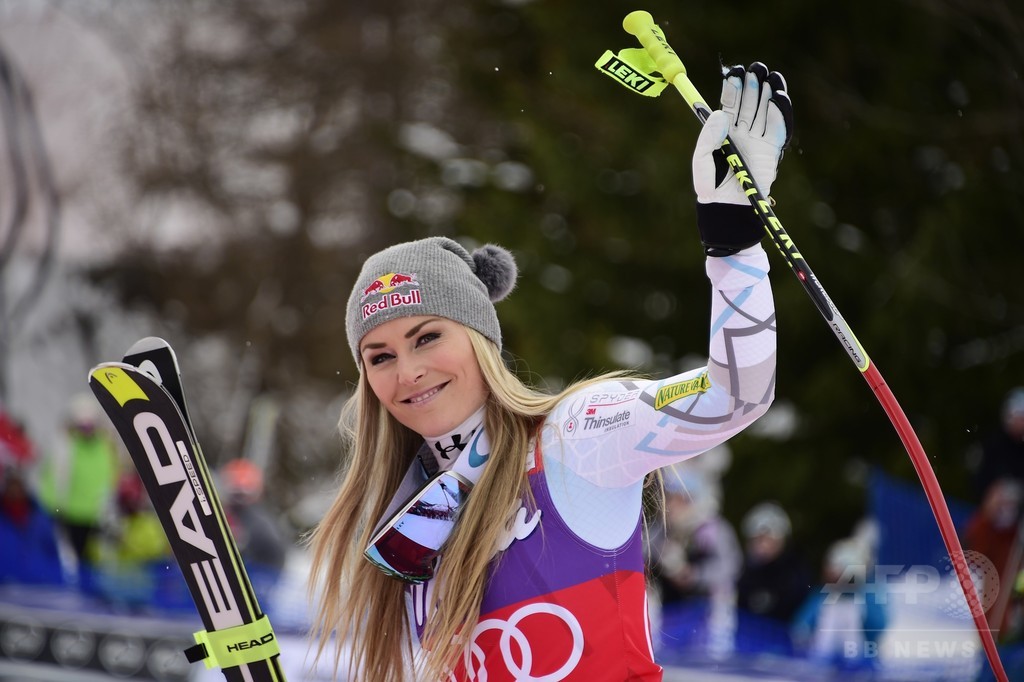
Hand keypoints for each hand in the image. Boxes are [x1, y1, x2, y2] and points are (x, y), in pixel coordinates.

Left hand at [692, 63, 793, 254]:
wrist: (727, 208)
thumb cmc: (709, 186)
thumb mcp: (702, 159)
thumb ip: (708, 136)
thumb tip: (722, 112)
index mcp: (724, 132)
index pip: (730, 104)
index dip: (733, 87)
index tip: (734, 71)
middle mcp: (742, 133)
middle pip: (750, 103)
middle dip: (753, 84)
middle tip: (756, 67)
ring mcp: (758, 141)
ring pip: (765, 111)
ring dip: (768, 92)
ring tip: (770, 75)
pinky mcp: (771, 151)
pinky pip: (779, 128)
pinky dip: (780, 111)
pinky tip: (778, 96)